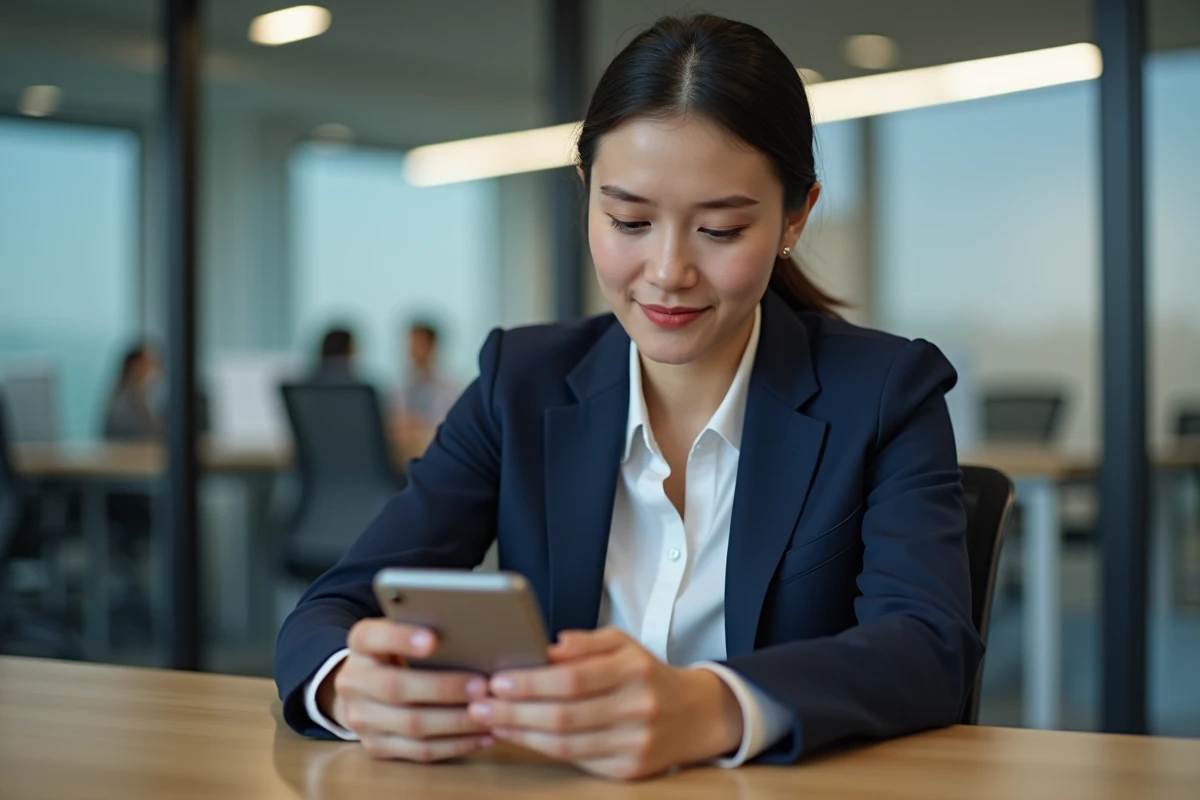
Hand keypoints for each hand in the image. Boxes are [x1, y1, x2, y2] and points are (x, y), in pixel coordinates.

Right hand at [321, 619, 493, 761]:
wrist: (364, 686)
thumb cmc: (399, 651)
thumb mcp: (401, 633)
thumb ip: (423, 628)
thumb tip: (469, 632)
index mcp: (359, 644)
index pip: (372, 637)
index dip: (401, 638)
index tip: (433, 640)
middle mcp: (352, 681)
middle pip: (396, 688)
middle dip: (443, 688)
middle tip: (481, 686)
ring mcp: (360, 718)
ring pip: (411, 725)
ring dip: (456, 721)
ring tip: (489, 713)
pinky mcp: (376, 746)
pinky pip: (420, 751)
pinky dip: (456, 744)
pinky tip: (483, 736)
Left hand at [466, 627, 743, 780]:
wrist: (695, 715)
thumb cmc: (647, 675)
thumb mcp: (623, 645)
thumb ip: (584, 643)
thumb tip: (545, 647)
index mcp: (634, 670)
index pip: (572, 679)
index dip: (531, 682)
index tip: (497, 679)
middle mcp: (638, 708)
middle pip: (563, 715)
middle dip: (514, 711)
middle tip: (480, 703)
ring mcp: (635, 744)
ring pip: (565, 744)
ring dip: (520, 733)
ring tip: (490, 720)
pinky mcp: (629, 771)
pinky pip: (576, 762)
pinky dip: (541, 749)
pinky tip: (519, 736)